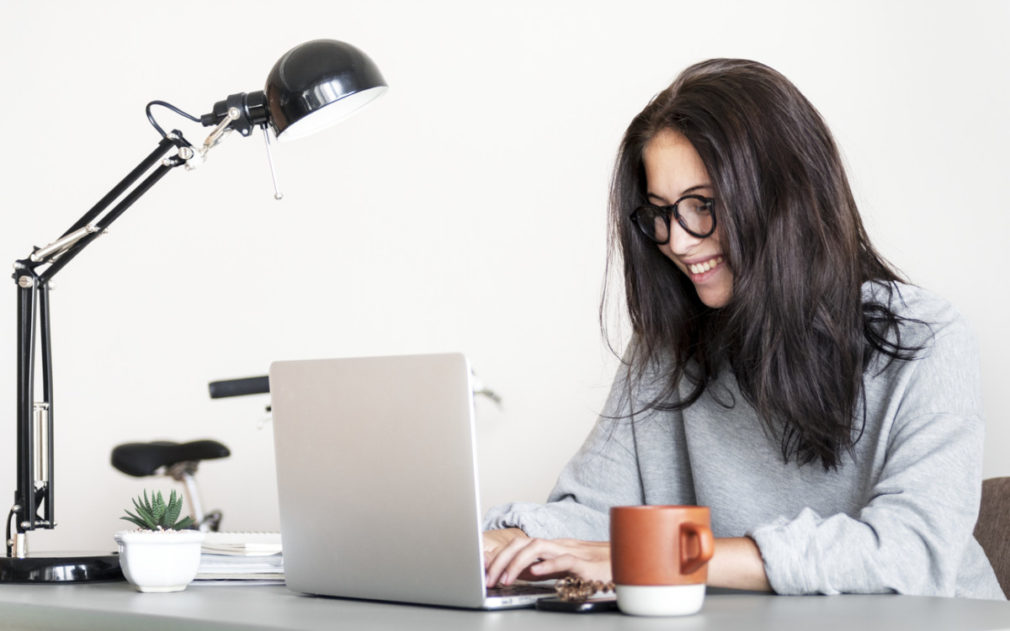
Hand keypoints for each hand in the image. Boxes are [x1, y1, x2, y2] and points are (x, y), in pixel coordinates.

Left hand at [484, 533, 610, 587]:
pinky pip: (565, 560)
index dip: (498, 555)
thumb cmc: (597, 567)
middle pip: (522, 543)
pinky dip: (548, 565)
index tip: (482, 571)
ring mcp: (572, 551)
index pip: (519, 544)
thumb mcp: (562, 568)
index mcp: (551, 546)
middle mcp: (558, 545)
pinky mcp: (586, 564)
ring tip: (505, 580)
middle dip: (500, 560)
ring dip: (517, 562)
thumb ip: (540, 568)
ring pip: (538, 547)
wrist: (629, 561)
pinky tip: (535, 573)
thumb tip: (514, 572)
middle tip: (488, 580)